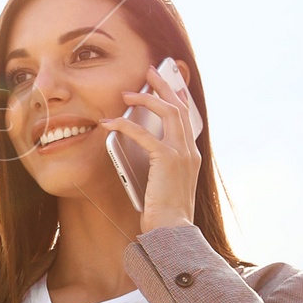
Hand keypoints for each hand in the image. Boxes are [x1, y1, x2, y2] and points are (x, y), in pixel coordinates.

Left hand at [108, 63, 200, 233]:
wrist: (172, 232)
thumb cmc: (164, 216)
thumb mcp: (163, 187)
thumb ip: (158, 168)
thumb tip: (140, 157)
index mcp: (191, 156)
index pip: (187, 118)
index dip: (178, 97)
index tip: (171, 83)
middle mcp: (190, 151)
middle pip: (179, 107)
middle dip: (164, 86)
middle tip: (150, 71)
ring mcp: (181, 153)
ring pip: (167, 112)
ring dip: (146, 98)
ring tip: (128, 93)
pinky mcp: (166, 159)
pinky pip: (144, 134)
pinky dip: (125, 126)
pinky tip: (110, 124)